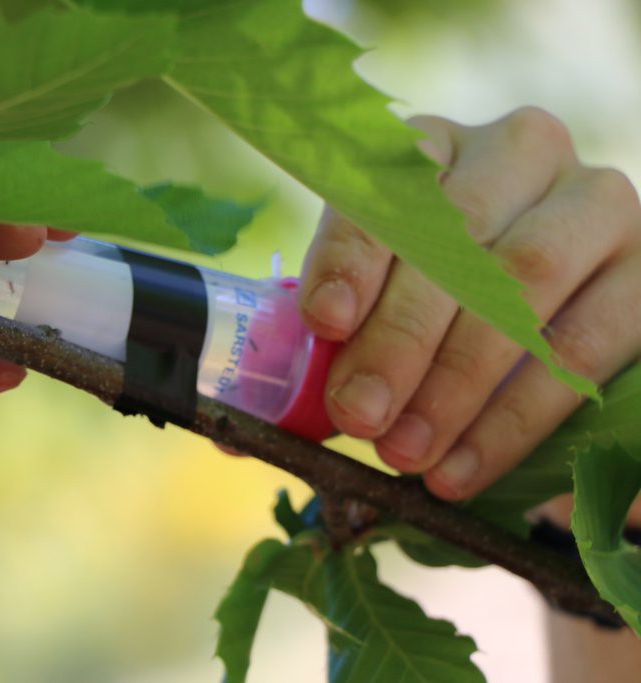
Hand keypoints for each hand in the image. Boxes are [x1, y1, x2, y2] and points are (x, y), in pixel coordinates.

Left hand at [299, 107, 640, 500]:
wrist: (553, 312)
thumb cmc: (436, 305)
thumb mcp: (380, 301)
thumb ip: (333, 339)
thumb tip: (254, 418)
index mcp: (435, 146)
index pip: (387, 181)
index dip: (353, 252)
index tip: (324, 322)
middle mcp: (519, 151)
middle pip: (455, 235)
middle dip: (399, 336)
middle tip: (359, 414)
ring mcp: (593, 201)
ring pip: (523, 281)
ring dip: (456, 381)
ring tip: (406, 452)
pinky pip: (585, 343)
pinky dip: (515, 416)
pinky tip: (462, 467)